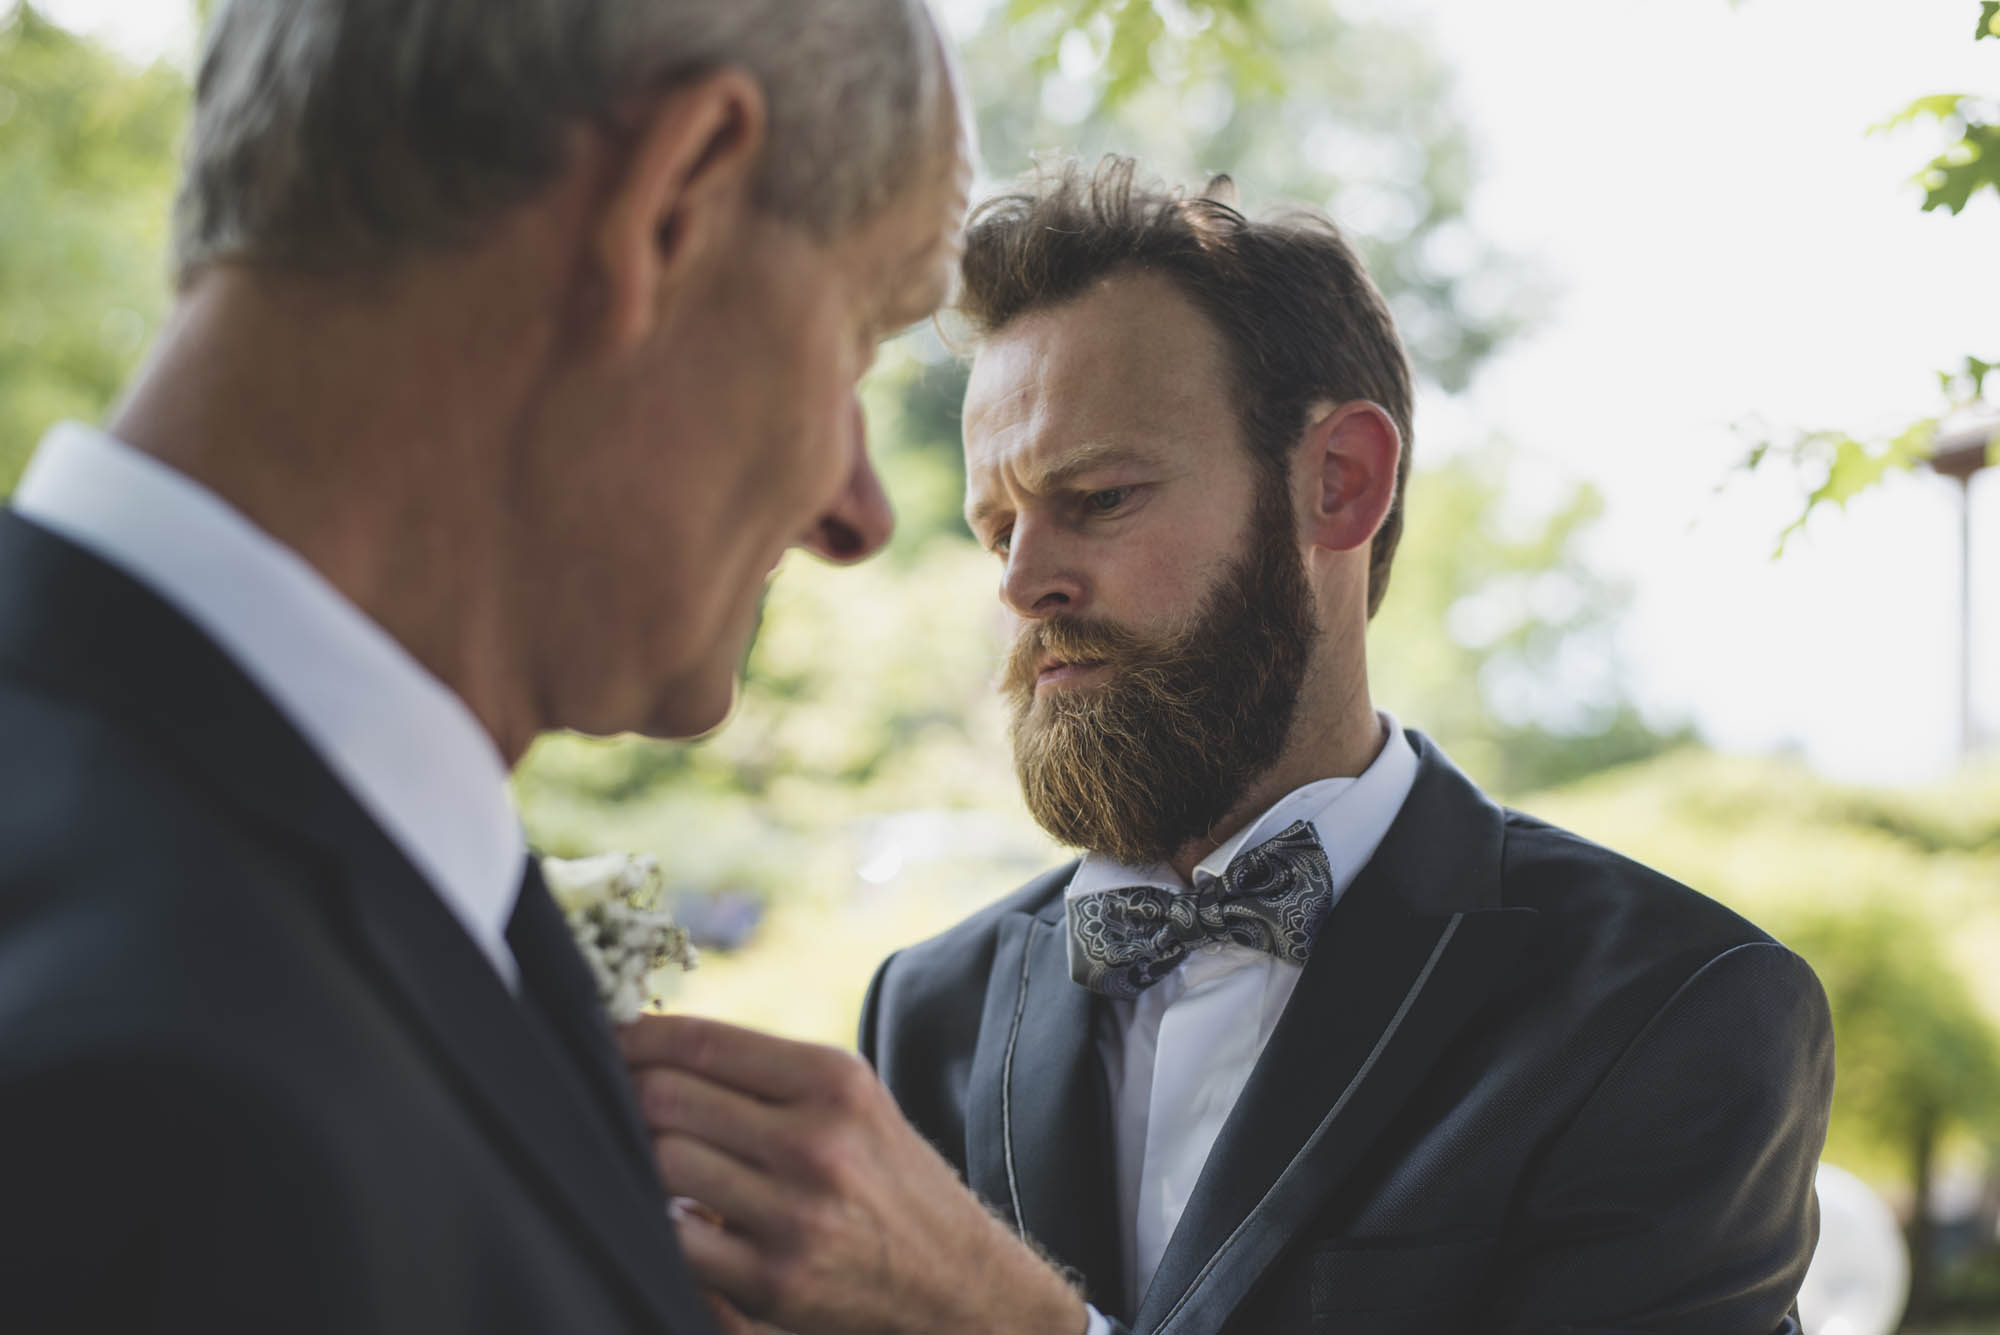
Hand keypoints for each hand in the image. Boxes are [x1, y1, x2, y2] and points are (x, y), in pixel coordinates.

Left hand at [619, 1016, 1087, 1334]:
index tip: (608, 1042)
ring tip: (652, 1158)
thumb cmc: (887, 1180)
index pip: (702, 1042)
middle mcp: (816, 1140)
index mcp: (833, 1080)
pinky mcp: (776, 1280)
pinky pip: (677, 1239)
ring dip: (643, 1161)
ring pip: (663, 1164)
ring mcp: (795, 1213)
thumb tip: (657, 1051)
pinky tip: (681, 1217)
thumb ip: (767, 1075)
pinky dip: (666, 1225)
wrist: (958, 1281)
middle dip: (627, 1098)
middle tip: (615, 1103)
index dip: (636, 1039)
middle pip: (666, 1099)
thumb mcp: (850, 1104)